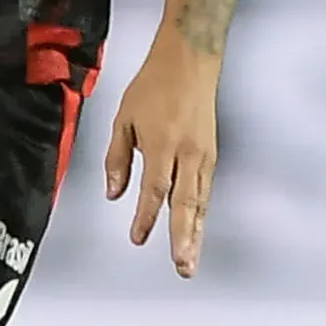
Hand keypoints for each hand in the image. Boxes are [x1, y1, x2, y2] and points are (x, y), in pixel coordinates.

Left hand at [101, 38, 222, 278]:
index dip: (146, 217)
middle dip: (183, 239)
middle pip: (186, 204)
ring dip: (195, 234)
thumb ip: (117, 158)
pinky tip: (195, 231)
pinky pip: (205, 191)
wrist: (191, 59)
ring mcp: (204, 155)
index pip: (155, 190)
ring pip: (200, 202)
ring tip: (190, 260)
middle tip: (182, 266)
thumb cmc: (154, 85)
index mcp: (163, 144)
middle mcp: (188, 153)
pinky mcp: (211, 154)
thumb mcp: (123, 119)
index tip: (137, 237)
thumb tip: (114, 193)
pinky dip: (200, 214)